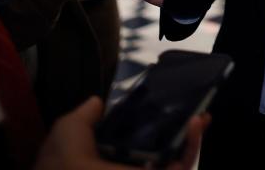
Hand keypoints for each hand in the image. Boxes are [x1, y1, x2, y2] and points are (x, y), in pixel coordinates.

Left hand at [34, 96, 208, 169]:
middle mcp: (132, 167)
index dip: (157, 125)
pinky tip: (196, 124)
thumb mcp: (71, 129)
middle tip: (198, 111)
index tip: (171, 107)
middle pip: (166, 150)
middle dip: (184, 131)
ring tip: (201, 115)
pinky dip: (192, 146)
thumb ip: (86, 115)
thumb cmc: (63, 160)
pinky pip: (183, 165)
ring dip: (193, 137)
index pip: (141, 141)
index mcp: (112, 159)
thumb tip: (98, 101)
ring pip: (179, 158)